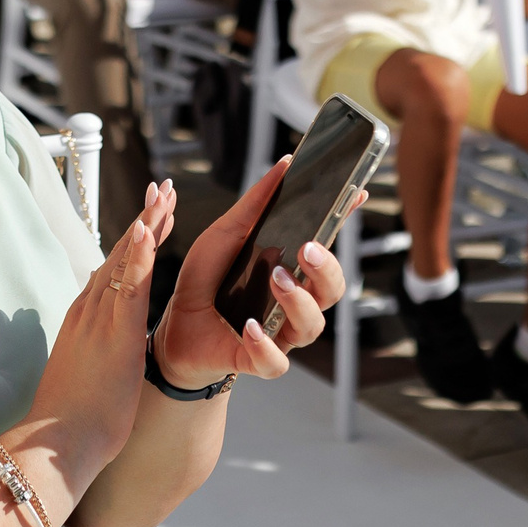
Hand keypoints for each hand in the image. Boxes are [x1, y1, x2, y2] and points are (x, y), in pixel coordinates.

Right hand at [26, 188, 173, 480]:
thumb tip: (103, 356)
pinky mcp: (114, 333)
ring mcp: (99, 319)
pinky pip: (129, 286)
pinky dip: (139, 255)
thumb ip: (93, 356)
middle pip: (118, 255)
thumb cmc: (71, 421)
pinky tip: (149, 229)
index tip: (149, 217)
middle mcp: (87, 312)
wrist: (56, 442)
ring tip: (162, 194)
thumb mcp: (85, 376)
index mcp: (83, 321)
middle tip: (160, 188)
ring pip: (125, 261)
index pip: (111, 271)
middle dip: (142, 220)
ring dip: (145, 224)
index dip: (132, 241)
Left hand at [156, 163, 348, 385]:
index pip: (327, 245)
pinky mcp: (258, 361)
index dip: (344, 221)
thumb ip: (255, 205)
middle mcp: (294, 302)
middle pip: (332, 289)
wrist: (173, 327)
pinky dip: (265, 346)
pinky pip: (275, 361)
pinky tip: (249, 328)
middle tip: (307, 249)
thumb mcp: (224, 235)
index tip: (354, 192)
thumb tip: (283, 165)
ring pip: (311, 326)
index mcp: (292, 269)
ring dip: (298, 302)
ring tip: (277, 280)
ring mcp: (280, 333)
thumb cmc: (206, 280)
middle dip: (326, 269)